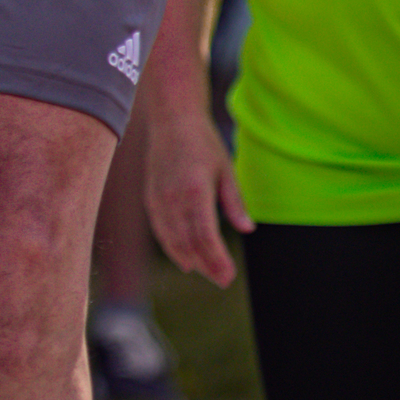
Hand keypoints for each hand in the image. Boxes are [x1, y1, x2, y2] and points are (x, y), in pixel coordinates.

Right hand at [145, 110, 251, 287]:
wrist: (172, 119)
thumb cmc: (202, 141)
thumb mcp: (225, 168)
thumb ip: (234, 202)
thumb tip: (248, 229)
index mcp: (196, 190)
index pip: (206, 236)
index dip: (217, 260)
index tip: (229, 275)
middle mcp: (174, 198)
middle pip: (189, 243)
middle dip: (207, 265)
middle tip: (223, 280)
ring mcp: (159, 198)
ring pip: (172, 240)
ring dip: (189, 260)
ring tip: (206, 272)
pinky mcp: (150, 197)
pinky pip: (160, 230)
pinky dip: (171, 248)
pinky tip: (184, 258)